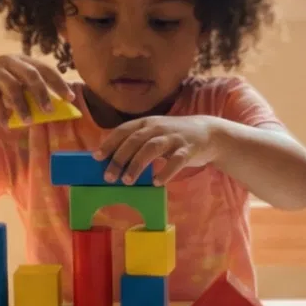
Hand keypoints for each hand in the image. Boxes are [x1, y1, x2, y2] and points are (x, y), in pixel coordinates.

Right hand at [0, 55, 73, 124]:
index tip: (70, 98)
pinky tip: (6, 123)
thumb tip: (57, 110)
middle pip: (31, 75)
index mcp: (21, 61)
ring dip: (22, 106)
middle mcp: (8, 61)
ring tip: (28, 122)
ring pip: (11, 86)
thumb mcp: (15, 88)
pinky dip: (0, 112)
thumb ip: (31, 94)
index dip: (58, 83)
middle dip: (42, 93)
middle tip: (50, 111)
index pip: (45, 69)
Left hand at [95, 114, 219, 184]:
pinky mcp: (188, 149)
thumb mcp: (155, 134)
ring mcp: (174, 138)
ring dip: (137, 165)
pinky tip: (157, 182)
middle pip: (135, 141)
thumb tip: (111, 160)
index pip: (124, 130)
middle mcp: (158, 128)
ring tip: (127, 181)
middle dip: (119, 158)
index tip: (97, 157)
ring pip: (151, 148)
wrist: (208, 133)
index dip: (109, 143)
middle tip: (109, 177)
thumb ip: (137, 142)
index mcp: (147, 123)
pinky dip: (165, 172)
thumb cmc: (174, 137)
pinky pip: (176, 160)